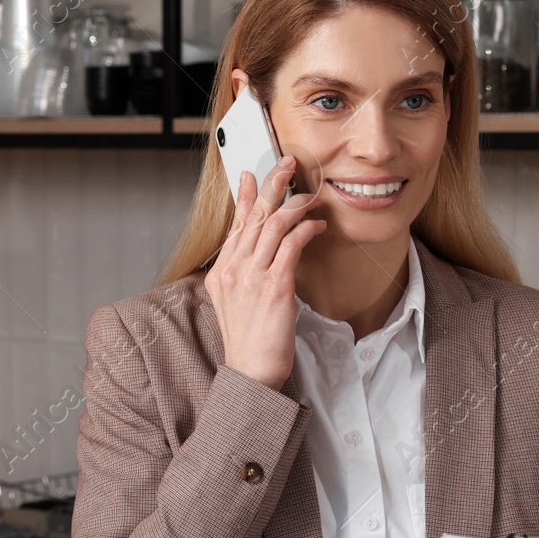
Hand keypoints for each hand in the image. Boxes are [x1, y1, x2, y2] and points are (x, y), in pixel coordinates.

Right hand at [204, 155, 326, 389]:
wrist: (250, 374)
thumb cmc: (249, 344)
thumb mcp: (236, 305)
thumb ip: (243, 277)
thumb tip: (258, 258)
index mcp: (222, 273)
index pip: (235, 225)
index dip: (244, 196)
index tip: (250, 174)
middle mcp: (234, 270)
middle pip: (254, 216)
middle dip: (272, 184)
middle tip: (287, 163)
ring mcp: (252, 277)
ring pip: (273, 225)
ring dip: (295, 204)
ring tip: (311, 195)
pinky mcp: (274, 286)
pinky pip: (291, 245)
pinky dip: (305, 230)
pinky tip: (316, 225)